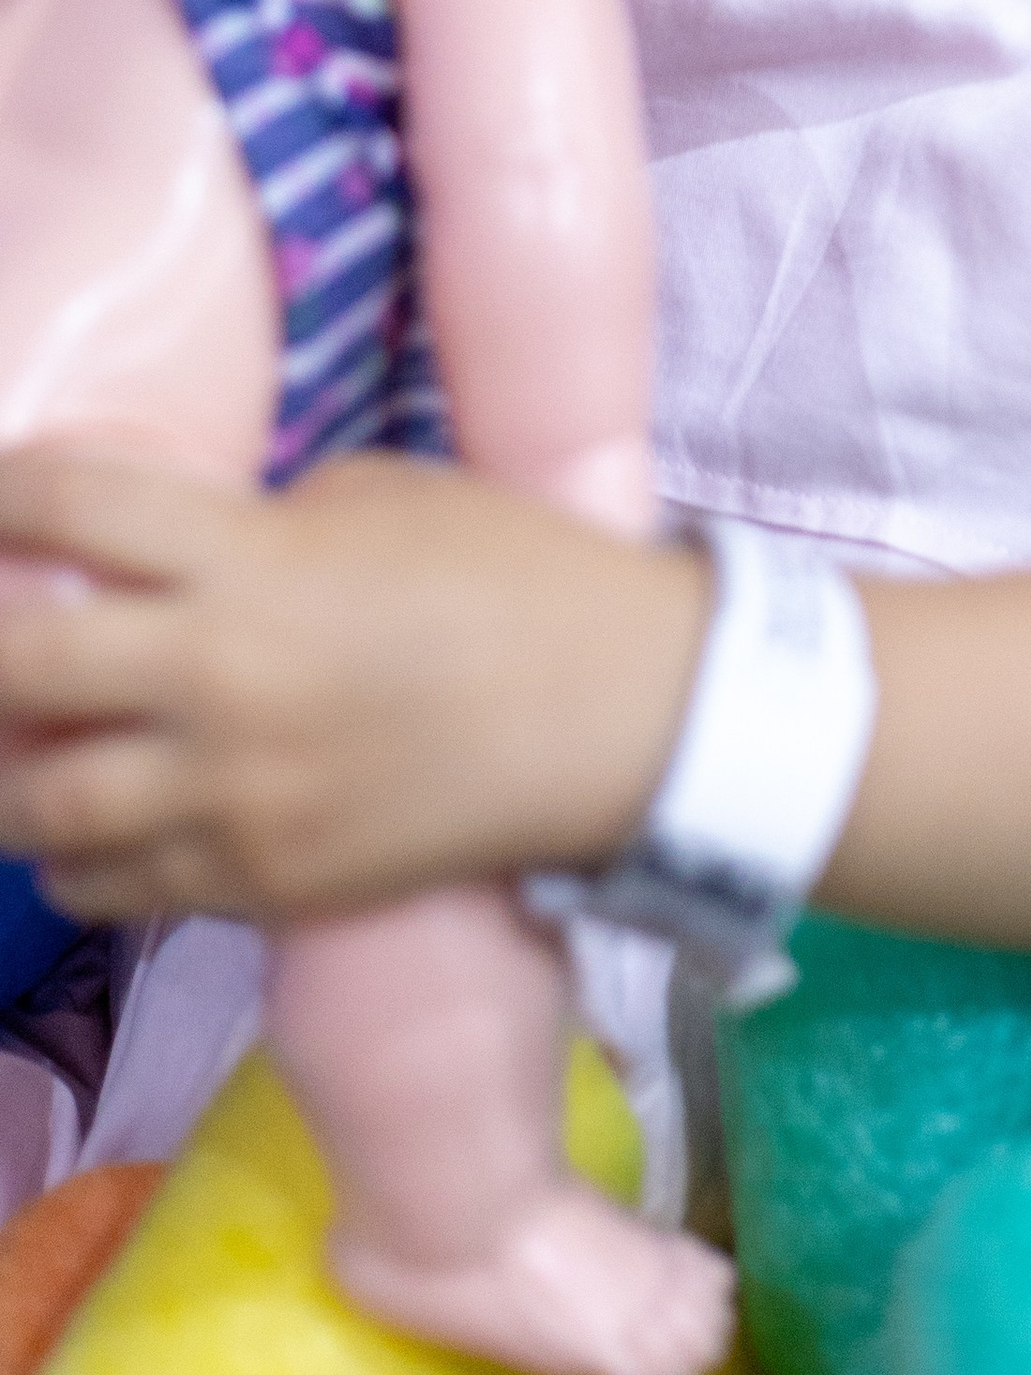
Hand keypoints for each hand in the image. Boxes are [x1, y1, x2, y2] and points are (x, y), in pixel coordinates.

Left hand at [0, 449, 708, 925]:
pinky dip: (73, 850)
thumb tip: (158, 557)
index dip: (2, 490)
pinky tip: (85, 818)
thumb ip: (254, 523)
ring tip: (23, 736)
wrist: (624, 714)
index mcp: (255, 561)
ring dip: (4, 766)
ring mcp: (234, 797)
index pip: (70, 507)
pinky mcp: (262, 883)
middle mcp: (220, 681)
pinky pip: (110, 884)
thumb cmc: (517, 575)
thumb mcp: (382, 495)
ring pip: (36, 803)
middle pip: (12, 663)